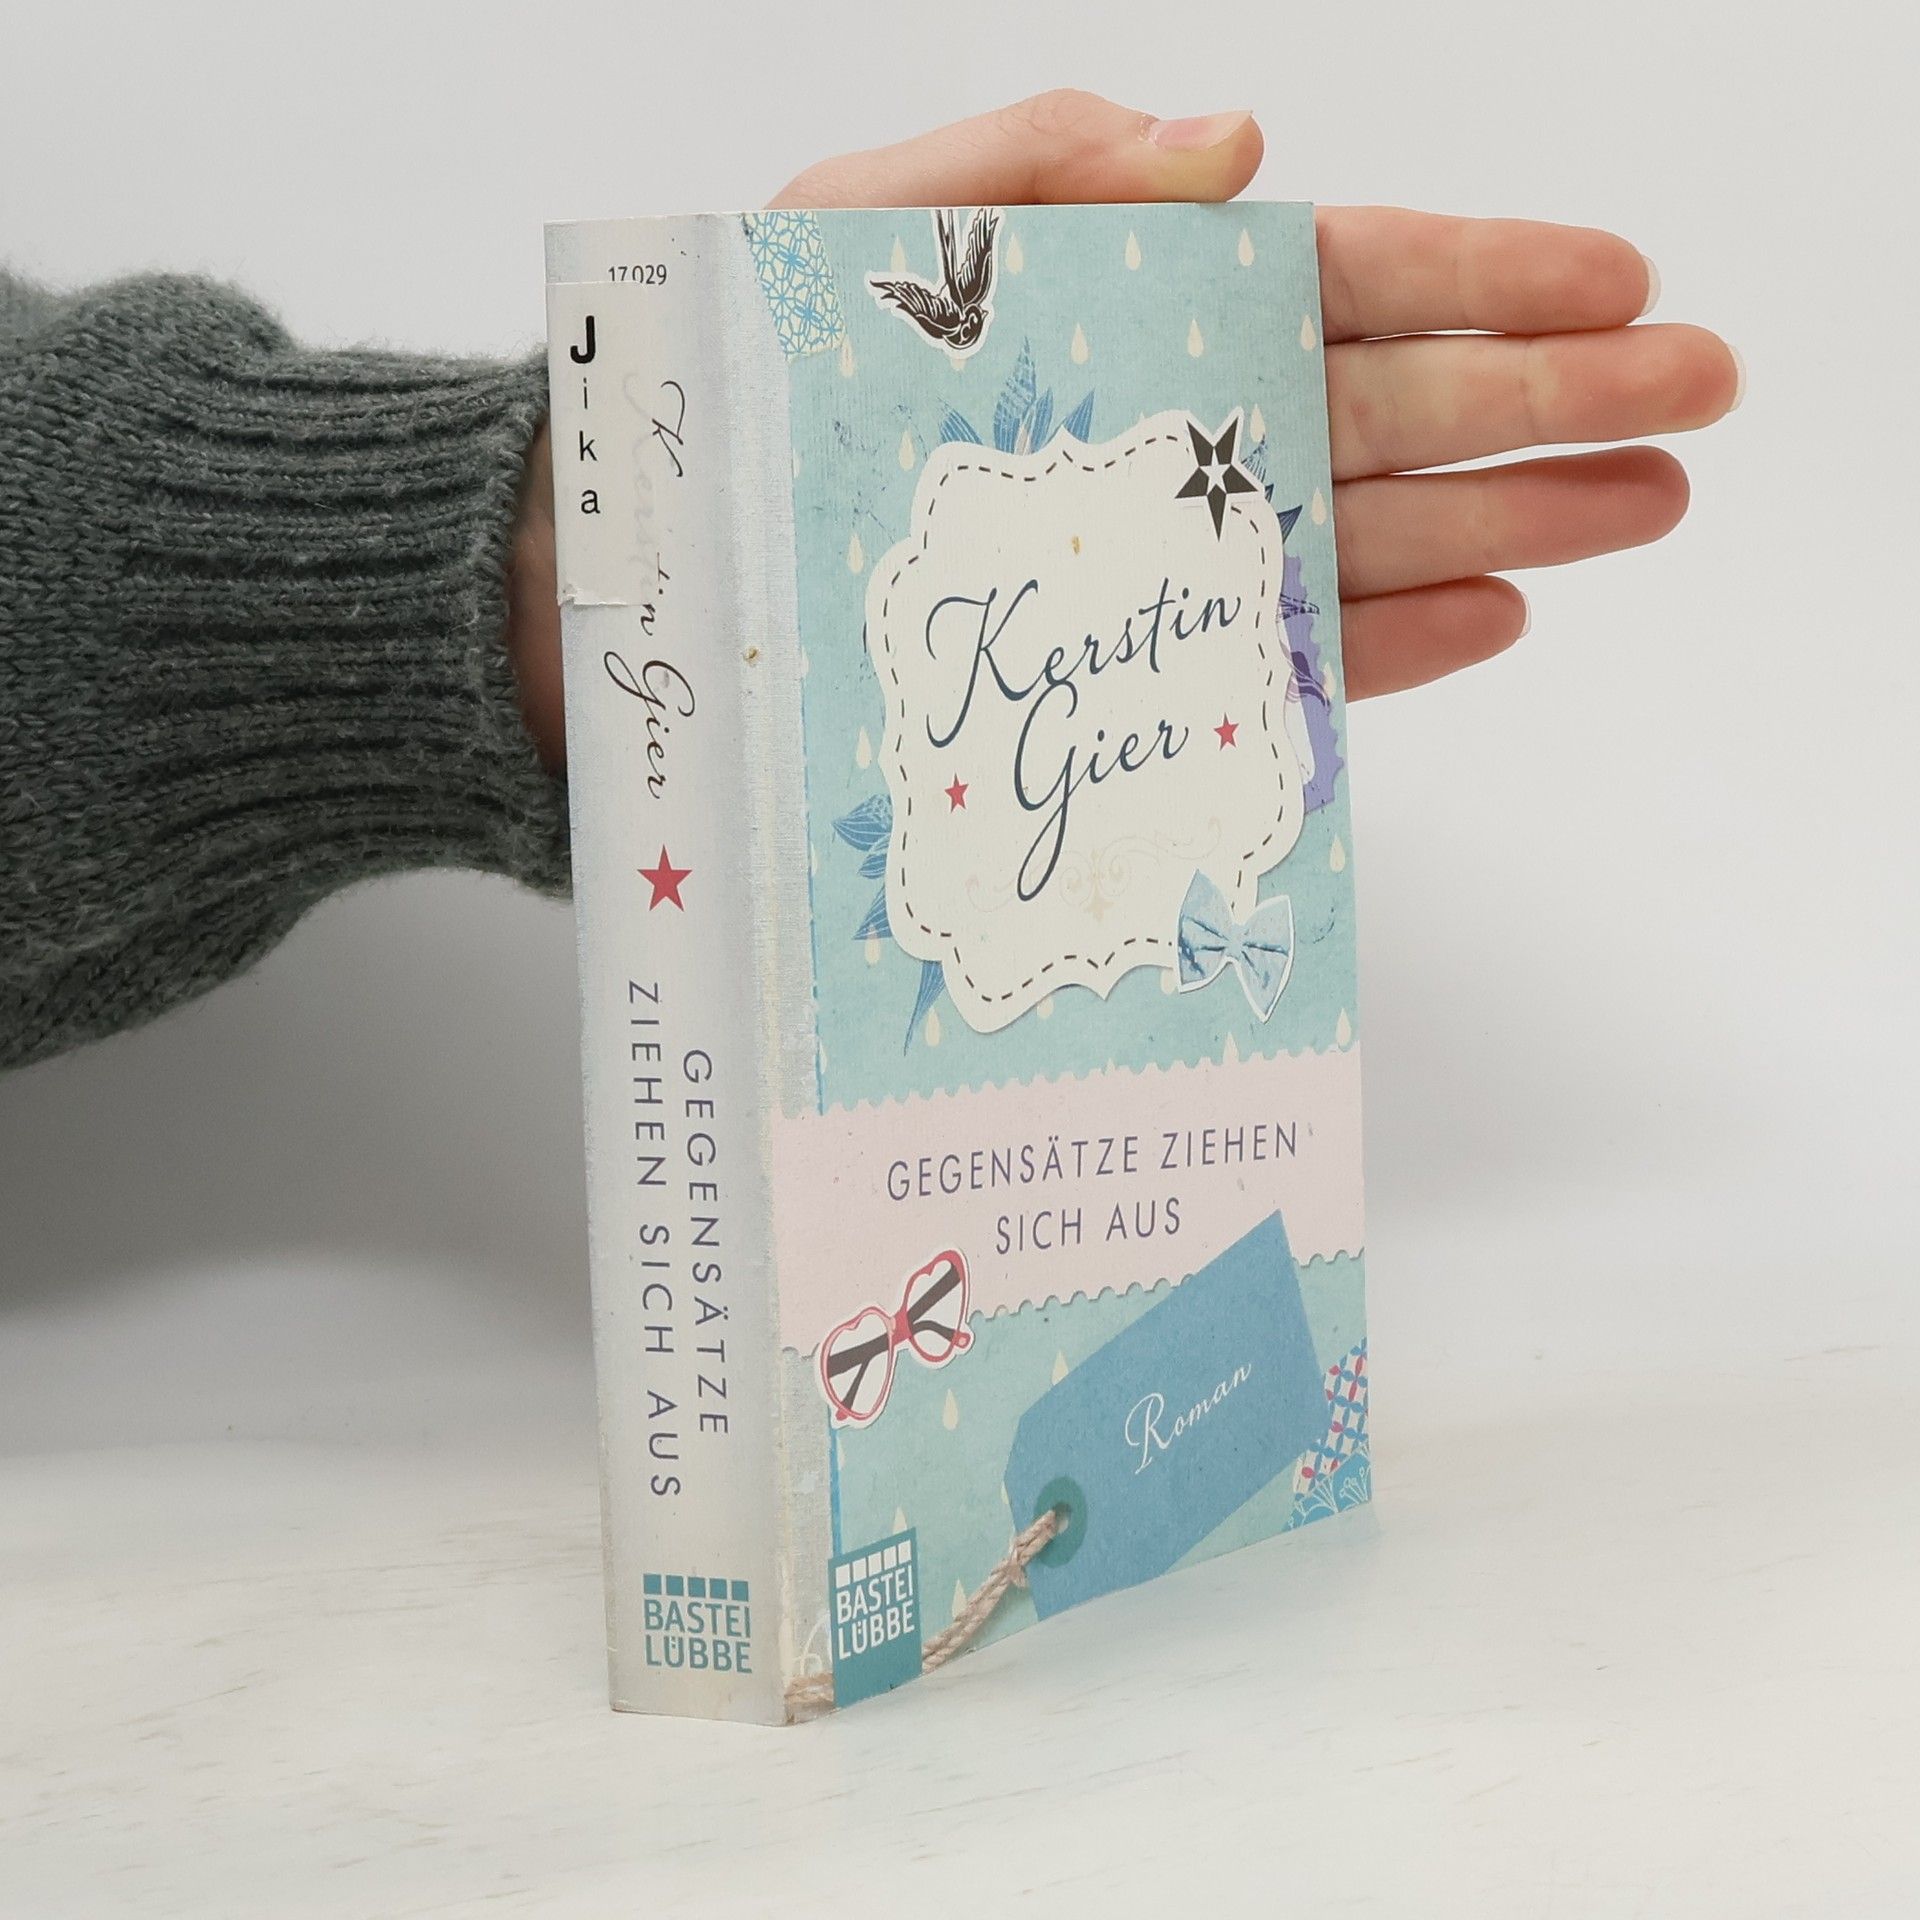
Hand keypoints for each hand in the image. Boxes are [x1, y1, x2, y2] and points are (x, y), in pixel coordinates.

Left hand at [507, 91, 1738, 763]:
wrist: (655, 588)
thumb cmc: (746, 398)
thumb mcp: (863, 231)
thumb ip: (1039, 174)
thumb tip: (1239, 147)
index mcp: (1127, 303)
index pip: (1346, 274)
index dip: (1493, 272)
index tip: (1624, 279)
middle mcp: (1163, 427)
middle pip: (1394, 401)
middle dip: (1553, 397)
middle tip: (1699, 401)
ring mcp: (1155, 553)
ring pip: (1366, 527)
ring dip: (1512, 519)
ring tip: (1643, 508)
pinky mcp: (1124, 668)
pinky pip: (1277, 649)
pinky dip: (1385, 636)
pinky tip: (1495, 611)